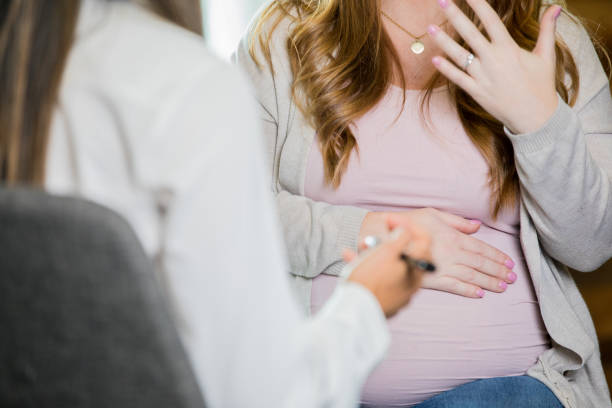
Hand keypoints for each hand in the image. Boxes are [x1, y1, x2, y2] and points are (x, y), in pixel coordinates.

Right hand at [346, 219, 431, 317]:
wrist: (356, 310)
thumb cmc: (371, 279)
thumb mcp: (387, 251)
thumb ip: (401, 238)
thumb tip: (405, 232)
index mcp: (417, 268)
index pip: (423, 239)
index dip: (407, 224)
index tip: (390, 220)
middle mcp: (413, 282)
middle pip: (406, 254)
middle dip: (388, 241)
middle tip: (374, 236)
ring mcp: (400, 294)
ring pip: (390, 266)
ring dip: (374, 253)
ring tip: (357, 248)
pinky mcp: (386, 302)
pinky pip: (380, 279)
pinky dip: (368, 268)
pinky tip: (351, 260)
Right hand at [360, 208, 516, 297]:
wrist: (383, 236)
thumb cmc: (408, 223)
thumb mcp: (433, 214)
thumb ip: (456, 222)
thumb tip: (477, 226)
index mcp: (452, 236)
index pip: (481, 248)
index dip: (497, 257)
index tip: (510, 263)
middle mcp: (451, 252)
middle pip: (481, 264)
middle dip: (498, 271)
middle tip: (513, 278)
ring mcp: (442, 266)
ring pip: (472, 276)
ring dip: (489, 282)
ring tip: (502, 287)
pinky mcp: (431, 279)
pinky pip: (453, 286)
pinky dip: (467, 290)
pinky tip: (479, 294)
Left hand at [428, 0, 560, 133]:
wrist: (536, 118)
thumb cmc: (541, 86)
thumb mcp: (546, 56)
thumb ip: (547, 30)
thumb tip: (557, 7)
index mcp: (509, 49)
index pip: (491, 21)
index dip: (478, 5)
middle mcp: (493, 61)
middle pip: (470, 33)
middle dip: (455, 15)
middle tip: (441, 0)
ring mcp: (483, 77)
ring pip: (459, 56)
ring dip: (443, 41)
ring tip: (429, 28)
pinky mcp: (476, 92)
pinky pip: (458, 78)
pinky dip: (446, 69)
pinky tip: (434, 59)